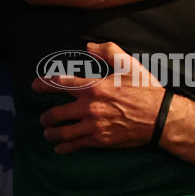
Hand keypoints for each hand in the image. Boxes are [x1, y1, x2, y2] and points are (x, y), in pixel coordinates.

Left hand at [31, 42, 164, 153]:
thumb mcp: (128, 64)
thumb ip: (108, 51)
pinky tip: (59, 148)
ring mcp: (93, 126)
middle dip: (46, 116)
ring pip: (63, 132)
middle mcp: (89, 107)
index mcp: (94, 87)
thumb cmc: (145, 89)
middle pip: (56, 113)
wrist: (159, 117)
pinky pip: (76, 145)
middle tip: (43, 118)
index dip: (44, 84)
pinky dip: (65, 147)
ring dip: (52, 133)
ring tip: (48, 133)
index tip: (34, 85)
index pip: (61, 84)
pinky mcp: (100, 140)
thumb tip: (88, 47)